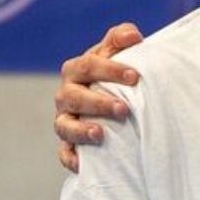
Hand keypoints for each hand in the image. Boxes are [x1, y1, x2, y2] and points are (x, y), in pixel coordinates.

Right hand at [54, 23, 145, 171]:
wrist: (112, 106)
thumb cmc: (115, 75)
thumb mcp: (117, 54)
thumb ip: (122, 38)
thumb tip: (134, 36)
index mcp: (77, 70)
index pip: (87, 65)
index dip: (109, 70)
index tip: (135, 77)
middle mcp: (67, 95)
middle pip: (73, 96)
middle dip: (98, 103)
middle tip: (124, 109)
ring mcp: (65, 120)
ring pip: (64, 125)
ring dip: (81, 130)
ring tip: (101, 134)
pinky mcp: (68, 144)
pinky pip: (64, 153)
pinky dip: (71, 158)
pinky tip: (83, 164)